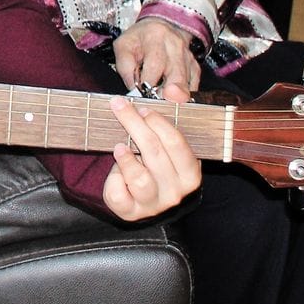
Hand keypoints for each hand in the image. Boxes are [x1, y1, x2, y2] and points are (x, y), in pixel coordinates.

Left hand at [99, 96, 201, 221]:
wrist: (150, 199)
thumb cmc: (160, 163)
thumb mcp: (171, 141)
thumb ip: (176, 113)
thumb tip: (174, 91)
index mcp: (190, 174)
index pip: (177, 144)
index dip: (158, 122)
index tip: (143, 107)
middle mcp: (175, 192)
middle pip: (154, 154)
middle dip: (134, 125)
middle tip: (119, 106)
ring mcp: (153, 204)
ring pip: (140, 180)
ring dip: (126, 158)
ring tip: (119, 146)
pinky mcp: (130, 212)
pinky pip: (119, 196)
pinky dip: (113, 181)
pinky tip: (114, 171)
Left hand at [112, 18, 200, 101]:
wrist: (160, 27)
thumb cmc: (139, 39)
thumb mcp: (123, 45)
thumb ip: (124, 67)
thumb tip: (132, 90)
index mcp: (156, 37)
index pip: (155, 64)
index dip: (148, 83)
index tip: (140, 95)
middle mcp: (176, 46)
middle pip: (177, 76)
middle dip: (167, 94)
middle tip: (157, 103)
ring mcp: (188, 58)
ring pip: (187, 84)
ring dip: (175, 98)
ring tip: (163, 105)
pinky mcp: (195, 68)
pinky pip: (193, 87)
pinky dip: (184, 97)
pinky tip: (174, 101)